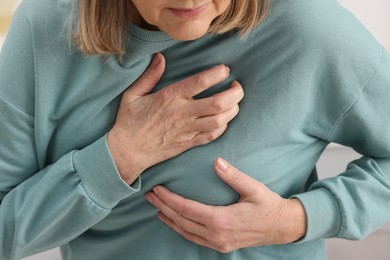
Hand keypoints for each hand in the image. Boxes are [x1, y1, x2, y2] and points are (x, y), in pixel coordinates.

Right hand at [108, 54, 243, 184]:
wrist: (128, 152)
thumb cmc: (129, 122)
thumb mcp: (133, 94)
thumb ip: (149, 75)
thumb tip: (161, 57)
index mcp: (170, 97)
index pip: (200, 82)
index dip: (218, 74)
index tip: (225, 69)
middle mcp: (183, 113)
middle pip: (219, 102)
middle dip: (235, 93)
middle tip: (237, 86)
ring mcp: (188, 130)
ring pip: (220, 120)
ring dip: (233, 110)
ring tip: (234, 102)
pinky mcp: (189, 143)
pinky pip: (213, 136)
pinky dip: (223, 126)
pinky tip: (224, 119)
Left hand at [145, 158, 306, 252]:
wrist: (282, 227)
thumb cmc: (268, 205)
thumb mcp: (253, 188)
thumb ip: (233, 175)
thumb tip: (216, 162)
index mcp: (222, 220)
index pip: (187, 209)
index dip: (169, 199)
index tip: (157, 189)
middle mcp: (216, 235)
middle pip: (181, 221)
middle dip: (163, 207)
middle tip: (149, 196)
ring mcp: (218, 243)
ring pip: (185, 232)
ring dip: (169, 219)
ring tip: (156, 208)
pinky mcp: (221, 245)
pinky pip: (194, 238)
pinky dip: (181, 229)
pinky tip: (174, 222)